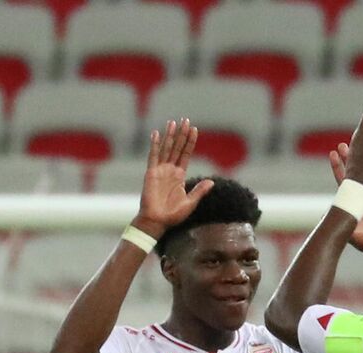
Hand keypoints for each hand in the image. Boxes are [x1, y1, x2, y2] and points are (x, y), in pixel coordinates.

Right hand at [134, 119, 214, 237]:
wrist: (157, 222)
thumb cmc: (172, 215)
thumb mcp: (190, 203)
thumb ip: (199, 191)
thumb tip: (212, 181)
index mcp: (179, 176)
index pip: (186, 154)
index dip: (190, 142)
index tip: (194, 129)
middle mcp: (170, 170)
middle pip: (177, 148)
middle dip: (181, 134)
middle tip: (185, 120)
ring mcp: (160, 171)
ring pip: (166, 149)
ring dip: (170, 136)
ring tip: (173, 122)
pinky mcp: (151, 173)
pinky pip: (153, 156)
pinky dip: (155, 145)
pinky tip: (156, 134)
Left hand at [329, 142, 362, 259]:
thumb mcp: (350, 233)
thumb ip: (337, 223)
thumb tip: (319, 215)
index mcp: (350, 201)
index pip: (342, 179)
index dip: (337, 166)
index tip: (332, 152)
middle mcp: (361, 195)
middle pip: (354, 172)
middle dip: (350, 157)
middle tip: (344, 143)